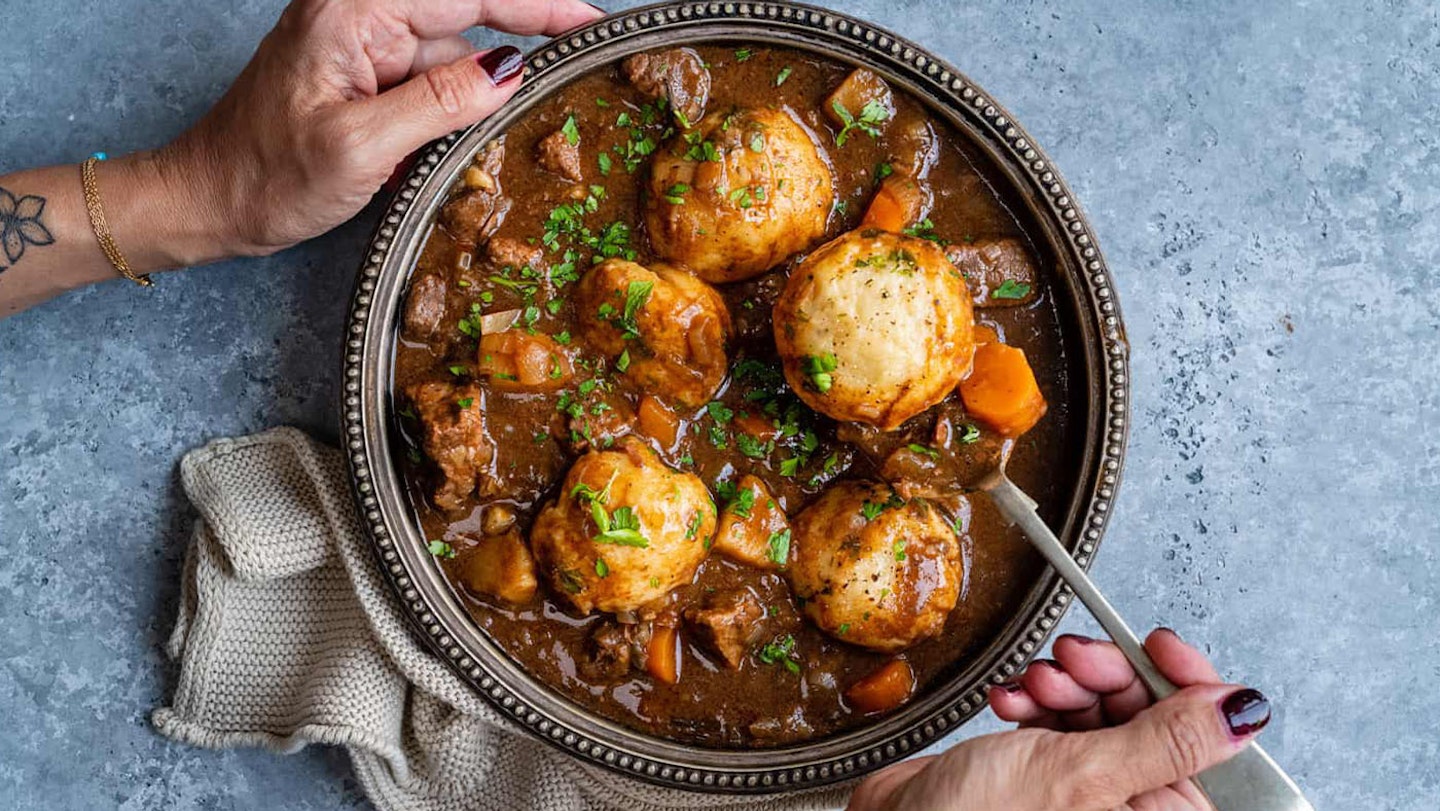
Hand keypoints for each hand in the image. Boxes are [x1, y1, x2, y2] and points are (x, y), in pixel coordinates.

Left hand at [163, 0, 603, 258]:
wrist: (208, 203)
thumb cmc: (264, 175)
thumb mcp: (359, 146)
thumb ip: (438, 102)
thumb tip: (509, 72)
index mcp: (352, 12)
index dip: (537, 7)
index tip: (592, 20)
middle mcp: (359, 16)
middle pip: (466, 18)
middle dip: (521, 45)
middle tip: (584, 66)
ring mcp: (362, 47)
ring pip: (455, 56)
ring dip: (486, 90)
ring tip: (518, 120)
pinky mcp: (365, 79)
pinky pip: (432, 83)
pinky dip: (459, 109)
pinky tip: (475, 135)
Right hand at [846, 629, 1271, 810]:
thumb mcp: (1084, 778)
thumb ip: (1169, 740)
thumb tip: (1244, 710)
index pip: (1203, 740)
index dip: (1184, 685)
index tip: (1157, 642)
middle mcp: (1128, 809)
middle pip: (1150, 718)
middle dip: (1108, 679)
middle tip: (1074, 660)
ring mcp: (1085, 794)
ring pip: (1101, 714)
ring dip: (1065, 687)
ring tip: (1033, 686)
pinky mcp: (1044, 776)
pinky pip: (1059, 723)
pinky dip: (1035, 702)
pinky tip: (1012, 702)